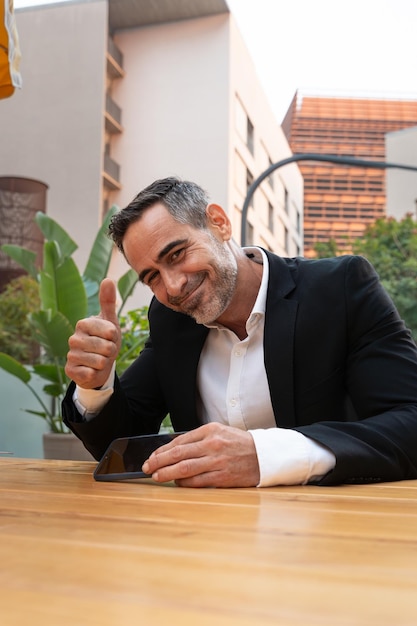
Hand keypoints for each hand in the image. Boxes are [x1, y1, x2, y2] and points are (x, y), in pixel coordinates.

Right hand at [65, 278, 120, 388]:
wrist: (98, 365)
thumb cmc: (105, 340)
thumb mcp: (110, 321)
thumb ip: (108, 301)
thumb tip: (108, 279)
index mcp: (83, 323)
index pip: (110, 331)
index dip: (115, 337)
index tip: (110, 337)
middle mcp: (74, 338)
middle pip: (106, 347)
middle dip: (111, 352)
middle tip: (105, 351)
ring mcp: (70, 355)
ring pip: (100, 361)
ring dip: (104, 363)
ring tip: (99, 360)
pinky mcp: (70, 371)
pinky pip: (90, 373)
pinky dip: (95, 373)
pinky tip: (90, 370)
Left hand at [142, 422, 259, 487]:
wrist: (263, 456)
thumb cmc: (238, 444)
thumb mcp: (219, 432)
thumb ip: (198, 439)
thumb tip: (174, 450)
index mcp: (210, 431)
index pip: (179, 441)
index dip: (162, 450)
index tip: (152, 456)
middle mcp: (212, 445)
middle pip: (178, 454)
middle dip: (159, 461)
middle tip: (147, 467)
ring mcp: (217, 462)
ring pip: (185, 469)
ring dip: (167, 473)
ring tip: (157, 476)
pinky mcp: (222, 477)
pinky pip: (197, 482)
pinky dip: (184, 483)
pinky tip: (177, 483)